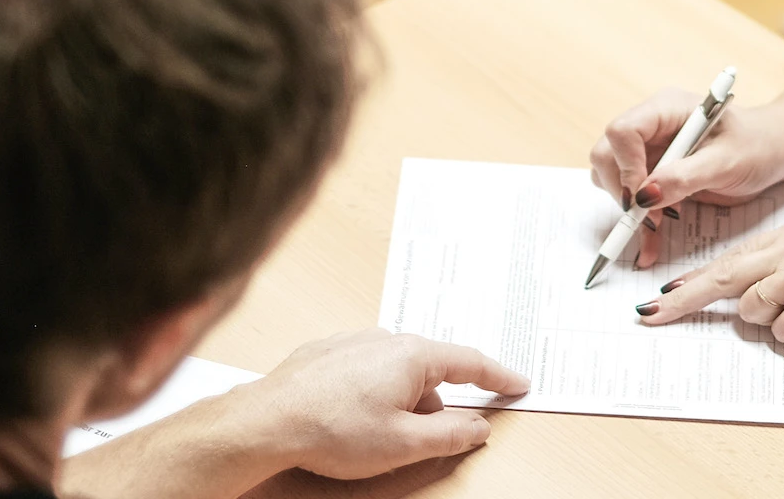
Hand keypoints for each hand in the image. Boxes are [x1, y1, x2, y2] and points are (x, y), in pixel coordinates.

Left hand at [235, 329, 528, 478]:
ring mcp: (354, 343)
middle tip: (422, 437)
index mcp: (413, 356)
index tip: (517, 383)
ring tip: (372, 435)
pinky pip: (366, 371)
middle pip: (430, 372)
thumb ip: (450, 434)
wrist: (266, 422)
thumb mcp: (403, 444)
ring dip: (398, 402)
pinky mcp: (327, 353)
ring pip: (396, 373)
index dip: (498, 377)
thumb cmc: (331, 430)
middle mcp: (386, 340)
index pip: (470, 363)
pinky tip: (349, 419)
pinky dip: (370, 393)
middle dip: (432, 406)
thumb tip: (477, 427)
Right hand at [590, 63, 783, 268]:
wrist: (770, 153)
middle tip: (649, 220)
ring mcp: (648, 149)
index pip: (623, 131)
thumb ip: (686, 176)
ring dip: (628, 210)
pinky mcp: (652, 173)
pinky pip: (630, 198)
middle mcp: (650, 125)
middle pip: (607, 154)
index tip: (645, 197)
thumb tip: (645, 196)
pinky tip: (652, 243)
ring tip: (656, 230)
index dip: (627, 166)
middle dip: (623, 192)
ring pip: (611, 178)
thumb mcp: (727, 162)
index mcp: (666, 108)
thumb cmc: (756, 146)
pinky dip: (638, 223)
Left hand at [631, 185, 783, 342]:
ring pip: (755, 312)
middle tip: (653, 316)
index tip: (663, 294)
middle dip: (683, 301)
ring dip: (773, 318)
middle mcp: (783, 256)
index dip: (692, 280)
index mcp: (783, 235)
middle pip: (721, 282)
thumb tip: (772, 279)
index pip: (727, 259)